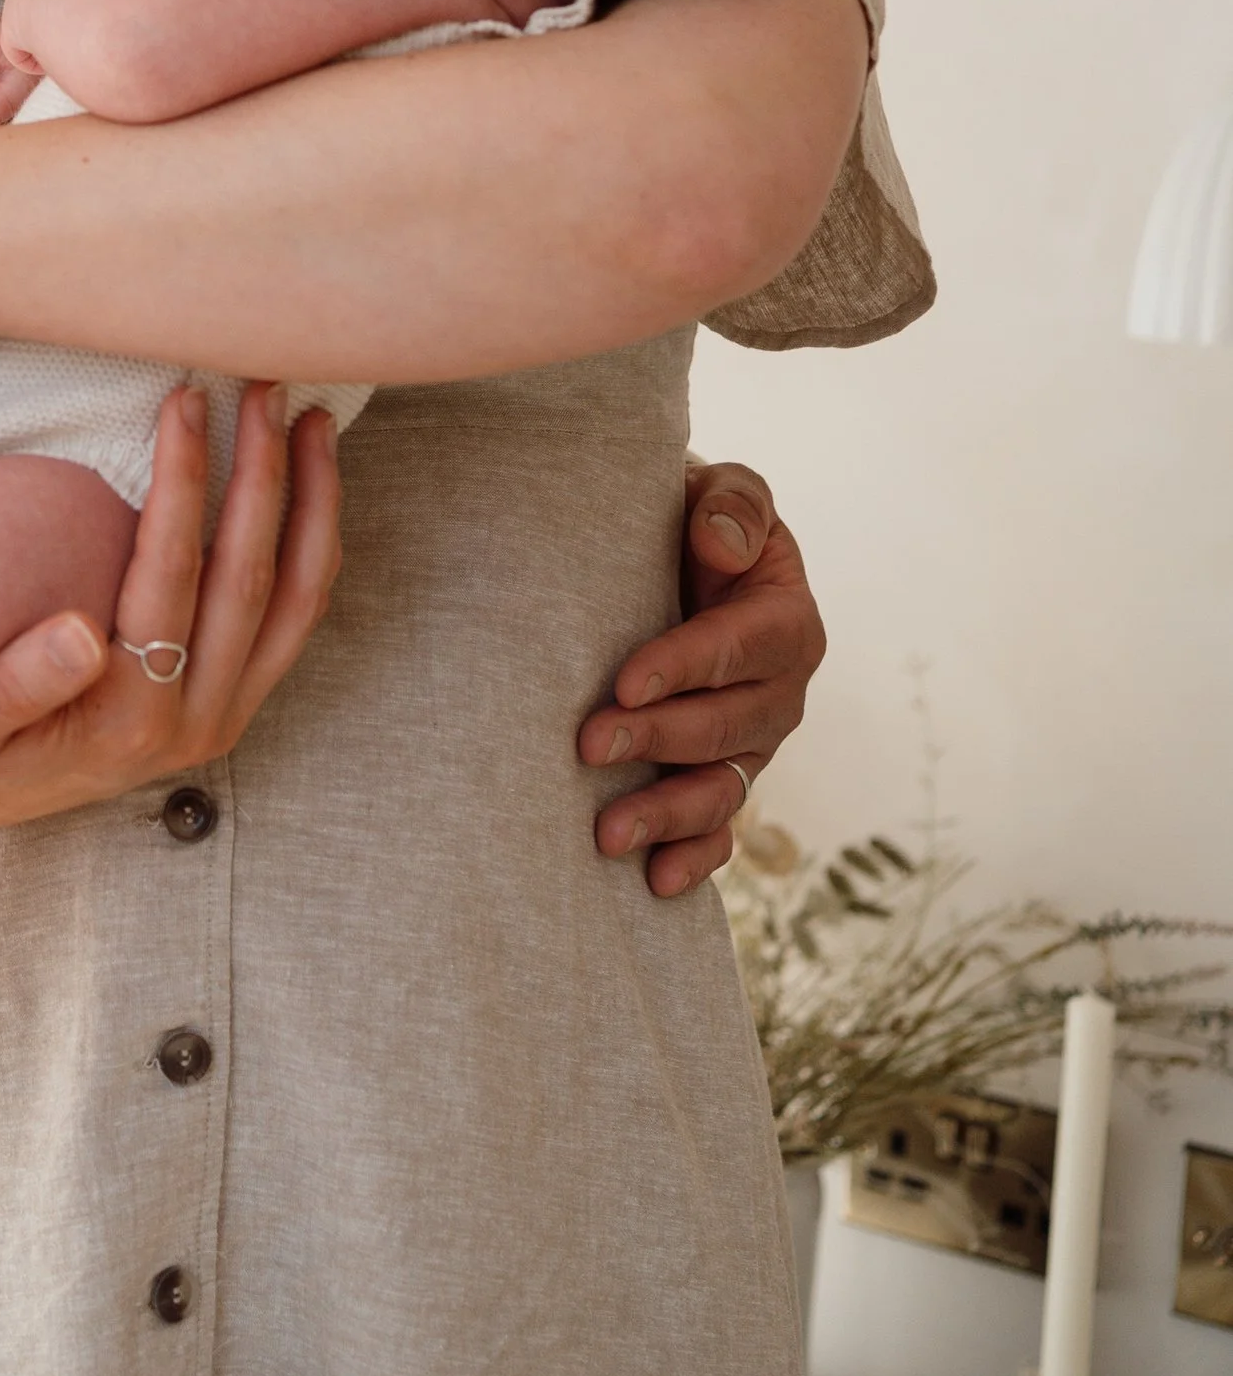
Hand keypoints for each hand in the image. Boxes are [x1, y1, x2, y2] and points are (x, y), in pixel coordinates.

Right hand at [0, 384, 340, 820]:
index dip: (185, 478)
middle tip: (266, 387)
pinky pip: (297, 618)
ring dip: (313, 502)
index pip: (173, 572)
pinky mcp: (238, 704)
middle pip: (251, 576)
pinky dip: (313, 543)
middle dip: (264, 471)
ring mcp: (227, 713)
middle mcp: (196, 719)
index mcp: (130, 714)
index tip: (186, 399)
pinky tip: (309, 482)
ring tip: (312, 420)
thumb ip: (16, 686)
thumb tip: (83, 632)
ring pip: (298, 598)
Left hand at [578, 458, 825, 896]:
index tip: (623, 683)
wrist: (673, 560)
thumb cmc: (694, 521)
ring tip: (607, 836)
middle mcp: (779, 692)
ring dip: (668, 816)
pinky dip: (693, 859)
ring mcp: (751, 744)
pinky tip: (653, 883)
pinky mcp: (722, 778)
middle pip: (728, 726)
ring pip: (722, 790)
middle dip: (661, 740)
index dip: (686, 666)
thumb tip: (721, 543)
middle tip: (588, 745)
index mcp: (786, 620)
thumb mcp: (723, 492)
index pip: (742, 646)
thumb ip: (735, 503)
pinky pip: (718, 829)